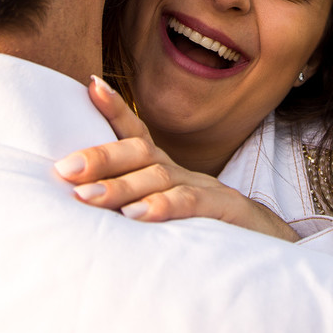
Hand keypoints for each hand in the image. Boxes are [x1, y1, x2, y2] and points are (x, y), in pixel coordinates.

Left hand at [54, 76, 299, 242]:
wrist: (268, 246)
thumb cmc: (206, 230)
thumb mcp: (166, 212)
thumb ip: (132, 204)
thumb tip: (83, 200)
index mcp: (165, 170)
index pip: (137, 133)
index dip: (114, 109)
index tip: (91, 85)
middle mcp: (180, 172)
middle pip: (139, 152)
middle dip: (100, 156)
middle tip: (64, 168)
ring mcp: (204, 188)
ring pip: (157, 178)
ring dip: (119, 187)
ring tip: (86, 197)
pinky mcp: (222, 211)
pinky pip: (189, 203)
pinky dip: (162, 206)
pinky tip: (137, 215)